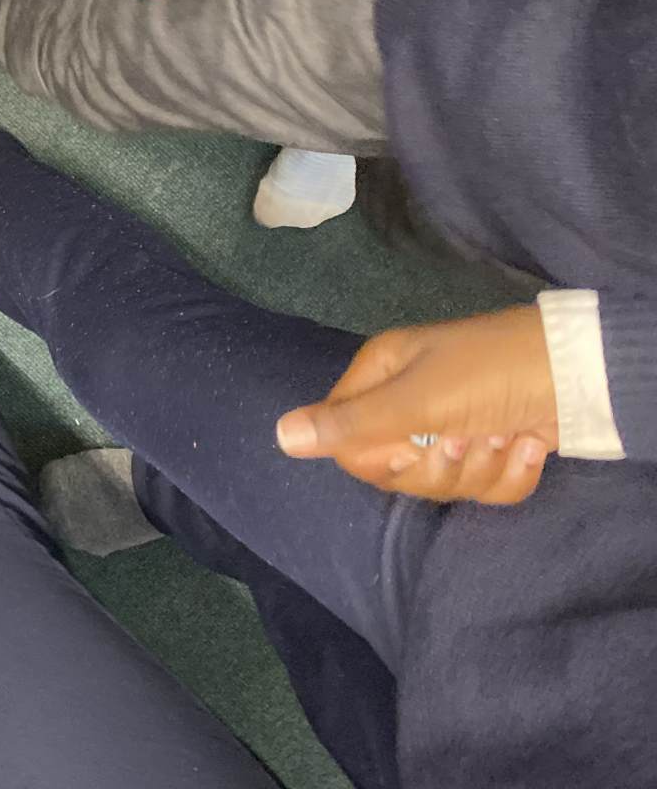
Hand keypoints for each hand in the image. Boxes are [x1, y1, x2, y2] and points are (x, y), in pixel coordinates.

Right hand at [275, 306, 558, 504]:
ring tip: (506, 434)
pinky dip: (512, 474)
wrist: (581, 374)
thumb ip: (349, 424)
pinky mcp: (495, 450)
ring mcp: (455, 429)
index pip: (349, 440)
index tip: (407, 443)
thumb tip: (280, 435)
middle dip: (439, 465)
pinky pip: (487, 489)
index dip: (378, 454)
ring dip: (481, 467)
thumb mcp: (416, 399)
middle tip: (464, 436)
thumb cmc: (488, 373)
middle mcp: (412, 404)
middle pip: (397, 471)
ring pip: (445, 484)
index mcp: (383, 378)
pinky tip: (528, 444)